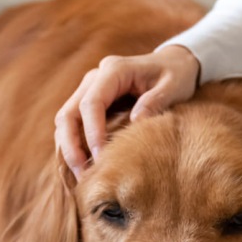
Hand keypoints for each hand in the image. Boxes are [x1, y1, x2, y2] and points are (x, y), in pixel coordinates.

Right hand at [54, 45, 199, 179]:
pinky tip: (82, 168)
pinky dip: (73, 146)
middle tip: (83, 174)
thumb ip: (155, 101)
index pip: (92, 103)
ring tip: (81, 177)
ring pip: (66, 120)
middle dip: (72, 146)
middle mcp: (94, 78)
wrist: (173, 63)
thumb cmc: (175, 75)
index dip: (93, 132)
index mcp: (114, 70)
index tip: (101, 157)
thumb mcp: (173, 86)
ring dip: (68, 149)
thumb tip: (135, 122)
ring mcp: (89, 90)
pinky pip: (73, 125)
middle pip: (69, 113)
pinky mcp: (90, 103)